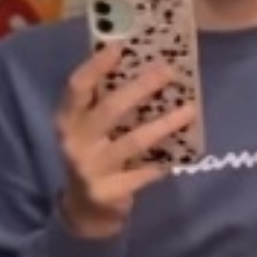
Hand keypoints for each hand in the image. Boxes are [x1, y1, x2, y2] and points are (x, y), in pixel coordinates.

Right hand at [57, 44, 197, 239]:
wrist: (85, 210)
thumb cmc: (92, 157)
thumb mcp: (86, 130)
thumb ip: (102, 105)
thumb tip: (138, 68)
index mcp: (66, 120)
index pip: (77, 87)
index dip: (96, 66)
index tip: (120, 47)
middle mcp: (75, 142)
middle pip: (110, 109)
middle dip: (141, 88)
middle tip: (169, 72)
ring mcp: (92, 169)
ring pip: (134, 141)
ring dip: (165, 124)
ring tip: (190, 110)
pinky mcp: (112, 191)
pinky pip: (146, 172)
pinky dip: (165, 161)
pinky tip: (183, 151)